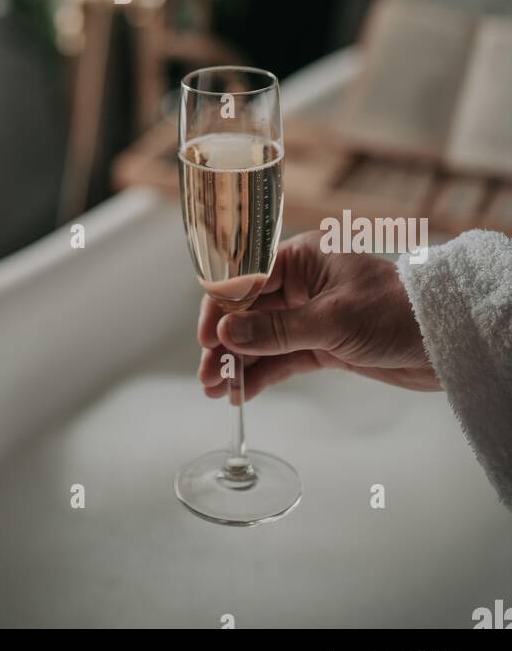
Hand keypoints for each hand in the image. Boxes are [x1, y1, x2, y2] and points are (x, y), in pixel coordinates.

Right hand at [197, 230, 439, 400]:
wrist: (444, 340)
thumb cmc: (393, 312)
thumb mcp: (331, 320)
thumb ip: (276, 330)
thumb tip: (225, 334)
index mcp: (303, 257)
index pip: (247, 279)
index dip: (222, 308)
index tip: (206, 338)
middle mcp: (303, 283)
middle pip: (250, 312)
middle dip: (226, 343)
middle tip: (208, 376)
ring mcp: (312, 315)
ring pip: (263, 339)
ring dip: (240, 362)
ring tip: (217, 391)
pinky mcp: (324, 344)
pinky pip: (283, 358)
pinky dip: (263, 374)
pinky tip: (244, 393)